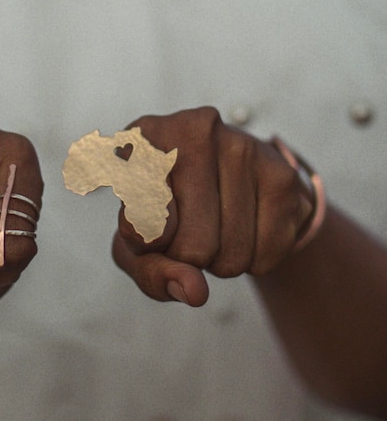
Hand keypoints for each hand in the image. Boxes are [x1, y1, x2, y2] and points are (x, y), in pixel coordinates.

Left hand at [112, 107, 311, 305]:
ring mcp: (241, 146)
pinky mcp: (282, 174)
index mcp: (143, 138)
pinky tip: (243, 229)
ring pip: (230, 255)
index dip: (145, 242)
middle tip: (186, 231)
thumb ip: (151, 273)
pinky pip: (265, 255)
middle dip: (187, 258)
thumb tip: (195, 291)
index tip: (147, 231)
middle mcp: (191, 129)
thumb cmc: (168, 213)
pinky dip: (253, 261)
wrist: (229, 182)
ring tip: (214, 227)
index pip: (140, 219)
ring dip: (220, 262)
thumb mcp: (139, 247)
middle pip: (190, 247)